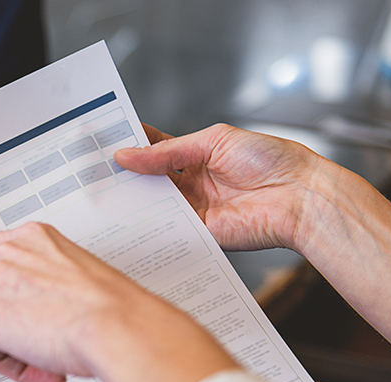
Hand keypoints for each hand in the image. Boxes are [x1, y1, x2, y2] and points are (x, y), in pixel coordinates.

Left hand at [0, 222, 236, 381]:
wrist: (119, 327)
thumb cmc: (115, 311)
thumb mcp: (81, 282)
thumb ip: (49, 291)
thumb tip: (41, 327)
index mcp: (37, 240)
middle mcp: (10, 252)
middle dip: (16, 331)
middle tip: (50, 347)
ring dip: (21, 351)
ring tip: (57, 354)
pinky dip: (15, 367)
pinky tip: (44, 361)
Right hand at [117, 124, 390, 371]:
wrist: (300, 196)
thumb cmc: (271, 159)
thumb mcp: (213, 141)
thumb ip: (167, 151)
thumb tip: (127, 155)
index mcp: (196, 154)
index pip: (154, 149)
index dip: (130, 146)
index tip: (101, 144)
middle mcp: (191, 182)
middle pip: (147, 179)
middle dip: (122, 175)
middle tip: (90, 171)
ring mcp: (193, 208)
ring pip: (151, 204)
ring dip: (128, 199)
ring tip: (98, 192)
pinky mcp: (198, 232)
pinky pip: (166, 229)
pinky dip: (146, 225)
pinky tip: (123, 218)